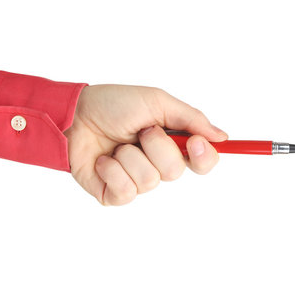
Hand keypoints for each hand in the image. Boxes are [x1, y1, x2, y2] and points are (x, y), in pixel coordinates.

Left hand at [64, 85, 226, 204]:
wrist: (73, 115)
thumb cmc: (114, 104)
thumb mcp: (157, 101)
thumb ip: (191, 119)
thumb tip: (222, 137)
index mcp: (173, 142)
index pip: (204, 161)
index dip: (203, 157)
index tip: (193, 142)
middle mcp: (158, 163)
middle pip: (175, 171)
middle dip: (155, 146)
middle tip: (140, 131)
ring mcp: (137, 180)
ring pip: (150, 181)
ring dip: (130, 156)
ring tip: (117, 144)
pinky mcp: (115, 193)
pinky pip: (126, 192)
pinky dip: (112, 171)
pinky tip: (103, 160)